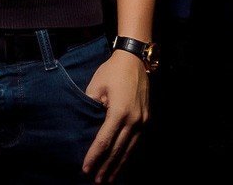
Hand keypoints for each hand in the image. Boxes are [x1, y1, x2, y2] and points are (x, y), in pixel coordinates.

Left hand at [81, 49, 148, 182]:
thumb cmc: (112, 71)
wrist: (135, 60)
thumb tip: (87, 123)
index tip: (86, 168)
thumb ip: (91, 106)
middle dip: (106, 167)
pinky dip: (129, 155)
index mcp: (118, 112)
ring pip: (129, 149)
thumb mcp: (96, 86)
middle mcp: (133, 121)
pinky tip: (123, 163)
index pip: (104, 140)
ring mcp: (142, 121)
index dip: (94, 156)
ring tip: (110, 179)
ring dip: (119, 165)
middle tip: (97, 181)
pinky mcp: (146, 120)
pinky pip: (136, 142)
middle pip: (118, 149)